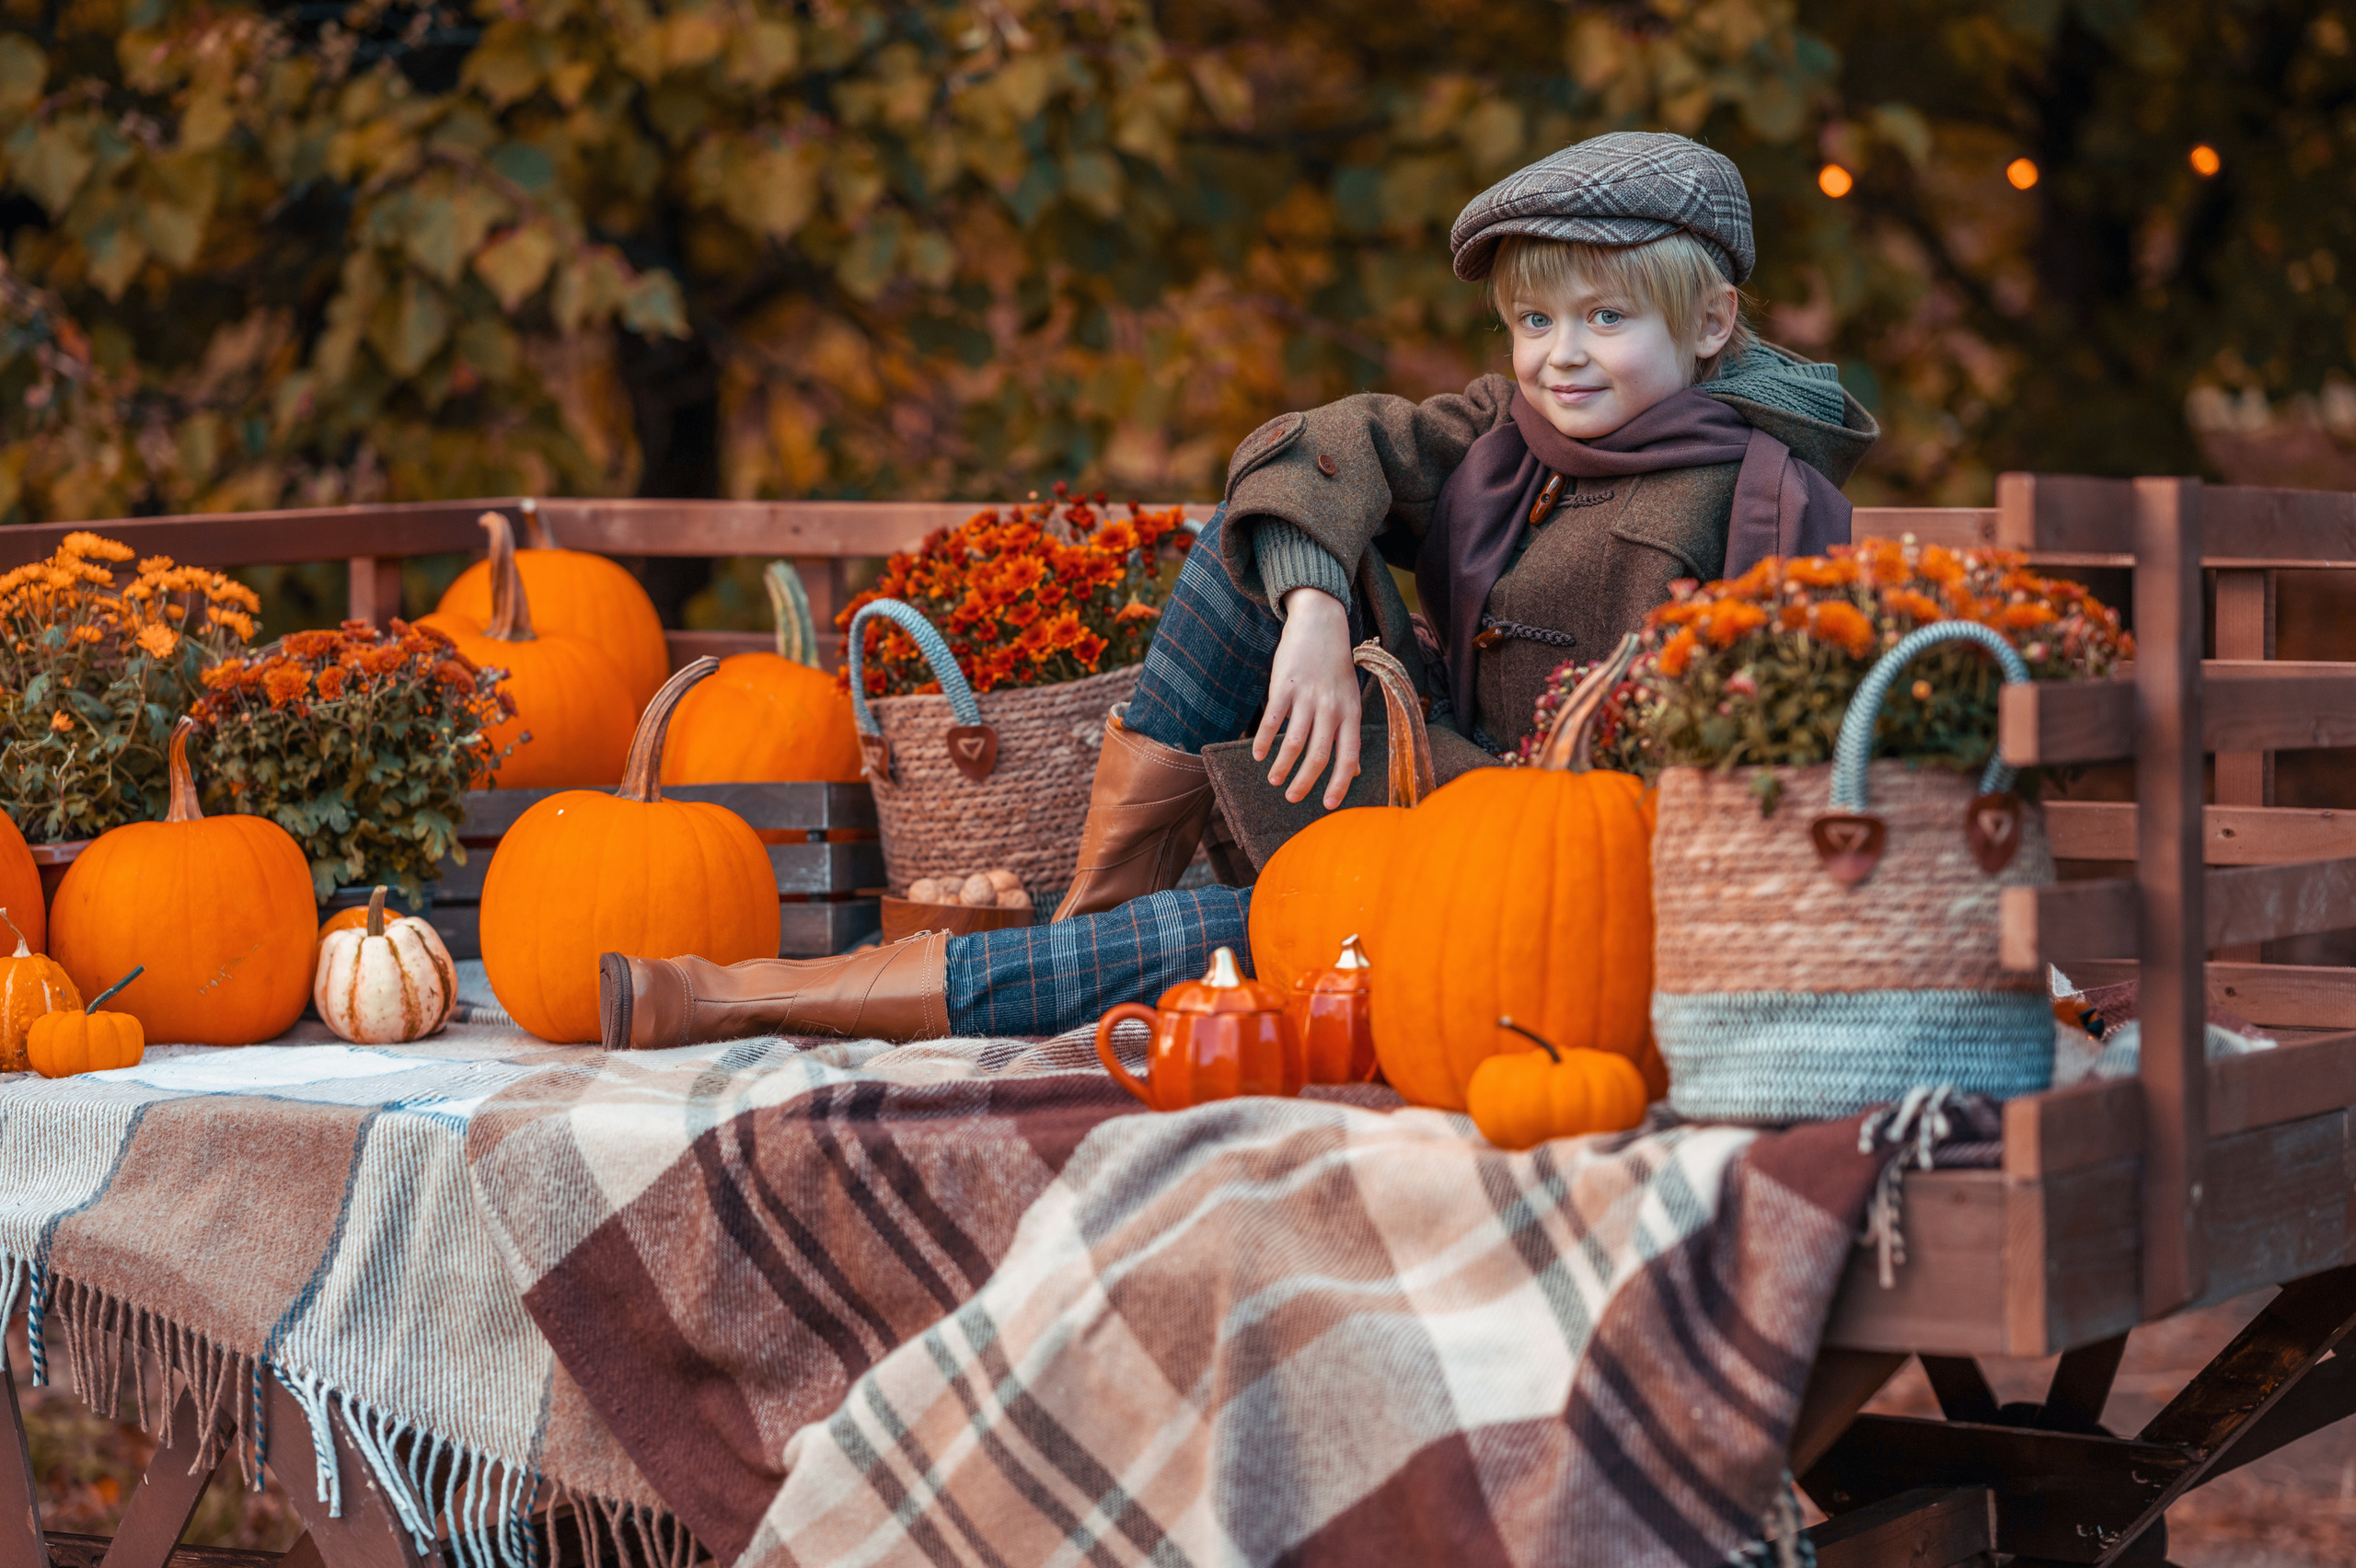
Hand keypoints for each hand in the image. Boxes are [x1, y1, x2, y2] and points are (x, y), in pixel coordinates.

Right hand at [1254, 587, 1360, 808]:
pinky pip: (1273, 720)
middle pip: (1318, 756)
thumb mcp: (1350, 699)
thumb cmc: (1336, 668)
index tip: (1328, 805)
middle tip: (1292, 797)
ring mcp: (1308, 696)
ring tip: (1274, 780)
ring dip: (1282, 766)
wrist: (1321, 624)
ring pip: (1294, 742)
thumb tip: (1355, 771)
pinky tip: (1258, 754)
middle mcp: (1332, 707)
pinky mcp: (1285, 685)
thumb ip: (1349, 734)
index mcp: (1350, 713)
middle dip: (1304, 782)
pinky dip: (1264, 741)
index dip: (1339, 784)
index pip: (1348, 757)